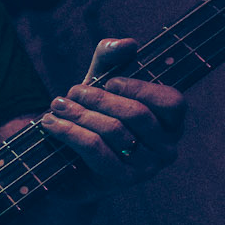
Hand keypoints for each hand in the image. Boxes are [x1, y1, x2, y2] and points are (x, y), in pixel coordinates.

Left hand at [38, 38, 185, 187]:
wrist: (71, 163)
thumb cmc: (94, 116)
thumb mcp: (101, 83)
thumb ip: (111, 58)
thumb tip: (128, 44)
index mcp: (172, 124)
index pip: (173, 102)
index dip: (140, 87)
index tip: (110, 81)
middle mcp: (166, 148)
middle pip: (137, 114)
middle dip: (100, 98)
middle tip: (72, 91)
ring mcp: (146, 168)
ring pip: (114, 131)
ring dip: (80, 113)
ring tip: (57, 105)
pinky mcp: (120, 181)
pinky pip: (95, 150)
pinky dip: (70, 132)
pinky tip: (51, 123)